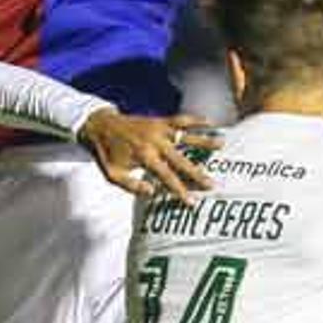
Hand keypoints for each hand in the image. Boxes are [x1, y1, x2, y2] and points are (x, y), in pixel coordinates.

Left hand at [77, 111, 216, 201]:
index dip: (180, 191)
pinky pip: (180, 119)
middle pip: (181, 161)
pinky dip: (195, 120)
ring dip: (204, 141)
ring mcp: (158, 130)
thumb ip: (132, 186)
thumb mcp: (113, 175)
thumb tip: (152, 192)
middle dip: (197, 174)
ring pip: (186, 136)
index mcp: (144, 157)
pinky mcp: (159, 121)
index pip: (166, 178)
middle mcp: (154, 143)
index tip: (193, 203)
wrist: (99, 125)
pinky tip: (210, 122)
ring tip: (223, 144)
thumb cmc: (106, 153)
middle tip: (213, 184)